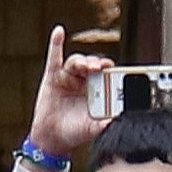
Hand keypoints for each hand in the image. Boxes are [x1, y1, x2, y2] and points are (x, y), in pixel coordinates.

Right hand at [27, 31, 117, 164]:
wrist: (53, 139)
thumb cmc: (75, 132)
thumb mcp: (93, 128)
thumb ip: (105, 124)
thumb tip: (119, 120)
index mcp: (97, 90)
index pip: (105, 74)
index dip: (109, 69)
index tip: (112, 69)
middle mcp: (83, 81)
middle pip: (91, 65)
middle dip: (95, 64)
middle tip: (98, 67)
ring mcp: (67, 77)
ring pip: (75, 62)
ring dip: (80, 61)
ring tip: (83, 66)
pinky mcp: (52, 76)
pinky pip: (54, 57)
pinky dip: (56, 43)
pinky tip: (59, 32)